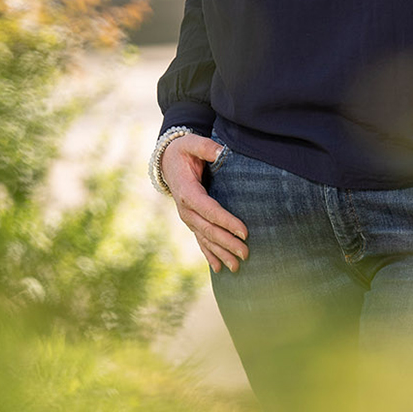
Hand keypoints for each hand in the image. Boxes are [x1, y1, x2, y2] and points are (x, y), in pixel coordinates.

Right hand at [161, 134, 249, 273]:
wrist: (166, 161)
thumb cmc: (183, 151)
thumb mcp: (191, 142)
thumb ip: (206, 147)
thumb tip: (222, 152)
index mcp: (188, 192)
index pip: (210, 210)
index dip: (227, 222)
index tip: (244, 232)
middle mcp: (186, 210)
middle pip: (209, 230)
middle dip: (228, 243)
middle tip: (246, 253)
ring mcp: (188, 218)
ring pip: (205, 239)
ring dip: (221, 254)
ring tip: (237, 268)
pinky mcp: (191, 221)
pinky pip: (200, 240)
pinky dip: (209, 255)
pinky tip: (219, 268)